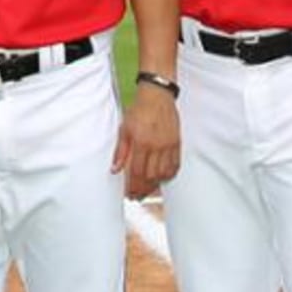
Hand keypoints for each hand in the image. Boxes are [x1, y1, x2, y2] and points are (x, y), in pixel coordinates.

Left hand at [114, 84, 180, 199]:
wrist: (157, 96)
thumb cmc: (140, 110)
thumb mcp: (124, 129)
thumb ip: (120, 151)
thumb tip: (115, 169)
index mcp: (142, 143)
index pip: (137, 172)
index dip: (133, 186)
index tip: (129, 194)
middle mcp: (157, 146)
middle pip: (151, 176)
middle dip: (144, 190)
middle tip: (138, 196)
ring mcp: (168, 145)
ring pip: (164, 173)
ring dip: (156, 184)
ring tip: (148, 189)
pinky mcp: (177, 142)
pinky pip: (175, 164)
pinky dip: (169, 174)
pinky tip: (162, 178)